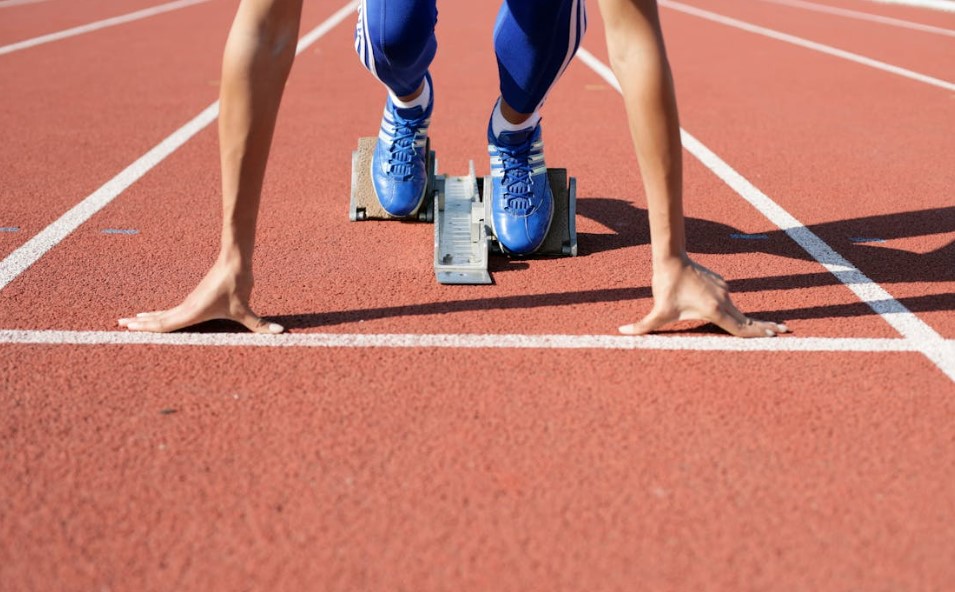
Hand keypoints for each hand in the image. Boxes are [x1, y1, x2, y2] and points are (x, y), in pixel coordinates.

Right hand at [118, 260, 282, 333]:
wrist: (235, 260)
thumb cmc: (238, 284)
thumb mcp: (247, 309)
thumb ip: (261, 325)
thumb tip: (282, 335)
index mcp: (192, 312)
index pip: (165, 324)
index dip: (146, 329)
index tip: (128, 330)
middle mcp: (186, 307)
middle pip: (158, 319)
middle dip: (139, 323)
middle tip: (119, 325)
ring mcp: (189, 303)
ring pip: (163, 314)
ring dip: (146, 318)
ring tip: (129, 321)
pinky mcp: (195, 299)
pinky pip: (172, 310)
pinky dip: (159, 314)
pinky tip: (154, 315)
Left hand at [620, 257, 787, 337]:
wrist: (671, 258)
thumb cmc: (665, 286)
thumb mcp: (656, 311)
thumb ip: (641, 327)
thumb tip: (620, 334)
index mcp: (715, 309)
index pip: (741, 327)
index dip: (758, 333)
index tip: (776, 335)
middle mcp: (724, 299)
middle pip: (747, 318)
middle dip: (766, 326)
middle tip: (786, 332)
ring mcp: (725, 290)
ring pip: (737, 310)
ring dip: (748, 320)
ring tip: (769, 327)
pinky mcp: (721, 284)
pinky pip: (728, 301)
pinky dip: (735, 310)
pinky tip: (733, 314)